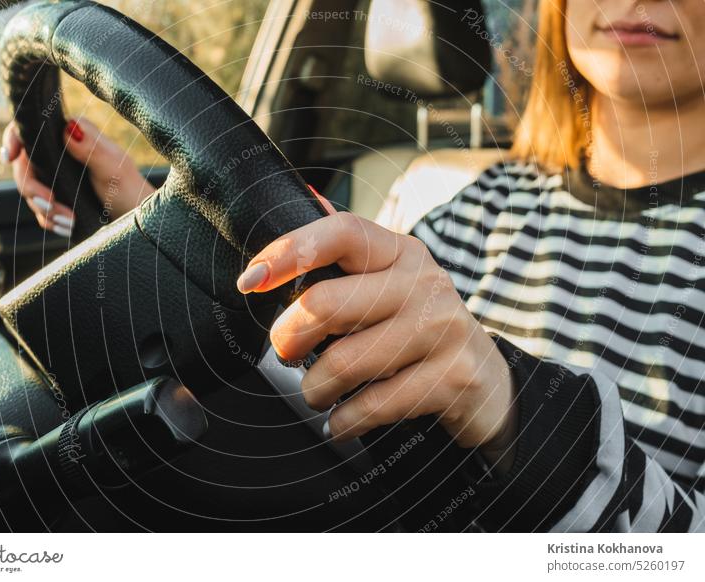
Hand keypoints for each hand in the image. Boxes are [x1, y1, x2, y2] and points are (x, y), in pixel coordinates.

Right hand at [1, 117, 154, 236]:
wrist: (135, 215)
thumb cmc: (129, 188)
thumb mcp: (113, 168)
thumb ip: (91, 148)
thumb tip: (69, 128)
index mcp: (72, 134)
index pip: (31, 127)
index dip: (14, 138)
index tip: (9, 156)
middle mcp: (59, 152)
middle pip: (24, 165)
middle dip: (34, 189)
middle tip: (53, 206)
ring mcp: (55, 175)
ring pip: (29, 190)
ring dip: (45, 210)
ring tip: (68, 222)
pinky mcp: (56, 196)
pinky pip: (39, 208)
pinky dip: (49, 220)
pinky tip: (66, 227)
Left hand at [236, 211, 517, 470]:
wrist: (486, 381)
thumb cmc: (419, 328)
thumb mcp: (391, 282)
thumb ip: (349, 250)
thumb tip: (306, 196)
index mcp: (400, 253)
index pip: (342, 233)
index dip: (290, 251)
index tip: (251, 280)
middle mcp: (424, 283)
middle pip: (327, 303)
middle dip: (289, 337)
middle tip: (285, 354)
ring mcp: (441, 329)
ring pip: (345, 361)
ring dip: (315, 388)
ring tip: (316, 393)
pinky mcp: (452, 377)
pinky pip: (373, 404)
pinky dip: (344, 421)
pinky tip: (340, 423)